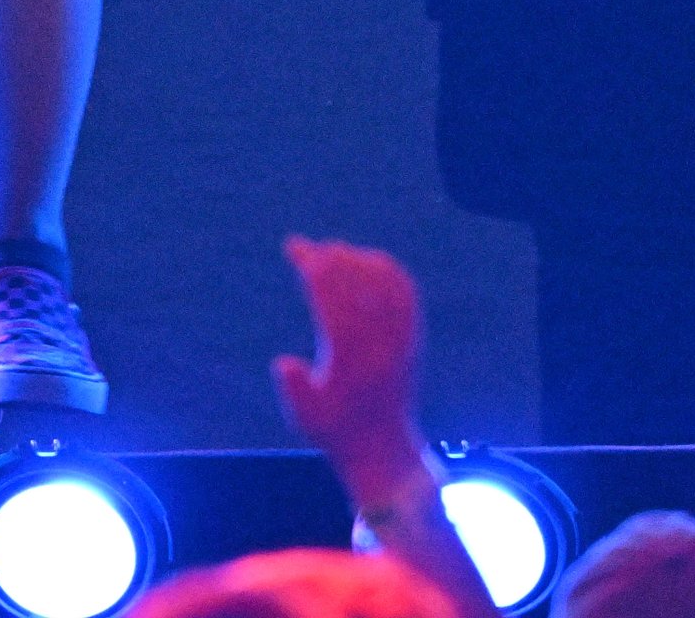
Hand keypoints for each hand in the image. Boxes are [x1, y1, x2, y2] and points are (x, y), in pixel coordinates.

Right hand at [272, 239, 431, 494]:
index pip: (331, 300)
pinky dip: (389, 271)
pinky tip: (370, 261)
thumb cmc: (335, 430)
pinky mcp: (413, 339)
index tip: (296, 250)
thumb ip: (295, 389)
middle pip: (358, 284)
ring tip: (333, 251)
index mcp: (351, 359)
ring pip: (385, 284)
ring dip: (359, 261)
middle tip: (307, 247)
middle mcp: (381, 343)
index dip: (313, 270)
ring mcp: (401, 339)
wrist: (382, 446)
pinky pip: (406, 294)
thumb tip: (282, 362)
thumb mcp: (306, 417)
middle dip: (331, 260)